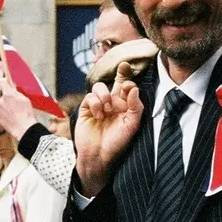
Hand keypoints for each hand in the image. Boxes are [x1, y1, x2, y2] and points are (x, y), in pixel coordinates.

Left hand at [0, 75, 38, 140]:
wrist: (24, 128)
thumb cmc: (27, 114)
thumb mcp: (25, 99)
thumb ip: (16, 92)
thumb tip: (12, 88)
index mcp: (8, 94)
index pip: (1, 82)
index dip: (2, 80)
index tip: (3, 79)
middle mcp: (0, 101)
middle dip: (4, 93)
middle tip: (10, 96)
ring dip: (3, 103)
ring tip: (13, 108)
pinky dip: (3, 110)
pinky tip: (11, 114)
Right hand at [74, 62, 143, 196]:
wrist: (98, 155)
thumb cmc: (117, 142)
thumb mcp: (132, 125)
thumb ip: (135, 106)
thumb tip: (133, 88)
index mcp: (126, 107)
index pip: (128, 88)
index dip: (128, 80)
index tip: (129, 78)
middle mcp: (113, 104)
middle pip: (115, 82)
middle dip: (120, 72)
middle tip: (124, 66)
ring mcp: (99, 106)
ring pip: (100, 87)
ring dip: (104, 95)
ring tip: (107, 108)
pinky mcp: (86, 109)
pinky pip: (89, 97)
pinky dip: (94, 103)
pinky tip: (98, 114)